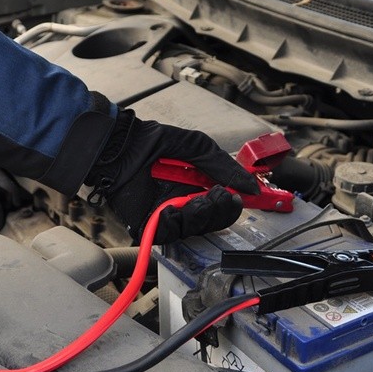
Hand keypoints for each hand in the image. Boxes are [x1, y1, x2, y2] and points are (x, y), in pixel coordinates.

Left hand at [85, 110, 257, 243]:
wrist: (118, 145)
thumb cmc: (150, 141)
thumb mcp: (196, 146)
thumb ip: (223, 166)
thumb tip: (250, 186)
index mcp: (197, 185)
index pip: (224, 202)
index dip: (238, 202)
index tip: (254, 197)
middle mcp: (184, 202)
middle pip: (214, 219)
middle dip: (223, 209)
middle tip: (227, 196)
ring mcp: (168, 215)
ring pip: (197, 227)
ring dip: (204, 212)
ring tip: (204, 196)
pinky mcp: (150, 225)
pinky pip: (173, 230)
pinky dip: (181, 217)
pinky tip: (181, 204)